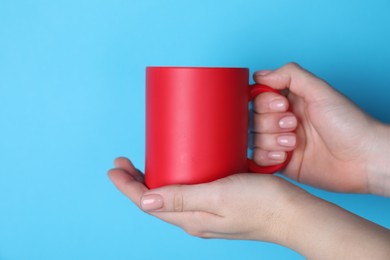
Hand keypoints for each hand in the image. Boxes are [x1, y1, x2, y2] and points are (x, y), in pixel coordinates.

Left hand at [108, 157, 389, 258]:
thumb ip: (182, 198)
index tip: (114, 168)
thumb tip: (143, 200)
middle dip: (136, 183)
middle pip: (155, 201)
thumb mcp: (218, 197)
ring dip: (153, 182)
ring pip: (170, 198)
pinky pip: (187, 194)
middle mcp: (195, 219)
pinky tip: (179, 170)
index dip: (127, 186)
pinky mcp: (219, 205)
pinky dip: (175, 181)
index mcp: (191, 218)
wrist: (293, 213)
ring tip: (144, 165)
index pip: (147, 203)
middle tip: (124, 162)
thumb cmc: (260, 203)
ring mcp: (207, 214)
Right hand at [254, 63, 389, 194]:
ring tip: (294, 143)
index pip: (259, 98)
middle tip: (294, 125)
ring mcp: (282, 143)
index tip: (283, 105)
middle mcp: (283, 121)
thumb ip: (290, 75)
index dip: (265, 102)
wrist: (364, 158)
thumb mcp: (320, 91)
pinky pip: (258, 159)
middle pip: (254, 119)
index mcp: (291, 101)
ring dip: (272, 140)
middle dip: (271, 122)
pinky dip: (267, 157)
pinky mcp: (283, 163)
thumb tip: (259, 74)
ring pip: (255, 139)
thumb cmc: (349, 123)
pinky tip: (285, 156)